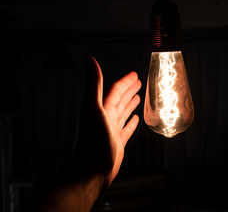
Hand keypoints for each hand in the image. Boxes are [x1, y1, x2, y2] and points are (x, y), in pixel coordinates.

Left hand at [75, 56, 140, 186]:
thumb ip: (93, 83)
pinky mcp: (118, 142)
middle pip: (120, 100)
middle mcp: (106, 117)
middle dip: (129, 90)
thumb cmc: (93, 140)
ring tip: (139, 97)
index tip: (135, 75)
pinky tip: (136, 119)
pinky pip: (126, 129)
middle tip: (139, 82)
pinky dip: (131, 123)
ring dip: (130, 104)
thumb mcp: (93, 108)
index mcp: (101, 108)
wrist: (91, 169)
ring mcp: (112, 130)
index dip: (125, 82)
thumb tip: (88, 58)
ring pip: (123, 113)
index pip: (115, 90)